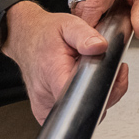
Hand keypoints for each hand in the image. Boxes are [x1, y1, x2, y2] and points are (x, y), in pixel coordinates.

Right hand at [1, 2, 129, 123]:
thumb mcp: (68, 25)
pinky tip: (80, 86)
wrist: (25, 38)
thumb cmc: (44, 33)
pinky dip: (81, 102)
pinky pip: (70, 114)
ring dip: (92, 97)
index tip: (113, 76)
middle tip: (102, 71)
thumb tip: (100, 46)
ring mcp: (44, 106)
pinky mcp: (45, 111)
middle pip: (85, 109)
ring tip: (88, 75)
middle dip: (103, 92)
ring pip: (80, 113)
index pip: (80, 98)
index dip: (103, 90)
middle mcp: (45, 95)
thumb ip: (85, 35)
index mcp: (52, 73)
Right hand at [72, 0, 138, 38]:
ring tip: (98, 21)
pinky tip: (96, 9)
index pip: (92, 6)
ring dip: (84, 15)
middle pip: (80, 6)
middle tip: (97, 34)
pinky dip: (84, 6)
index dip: (90, 24)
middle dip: (86, 23)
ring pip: (76, 2)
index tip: (94, 38)